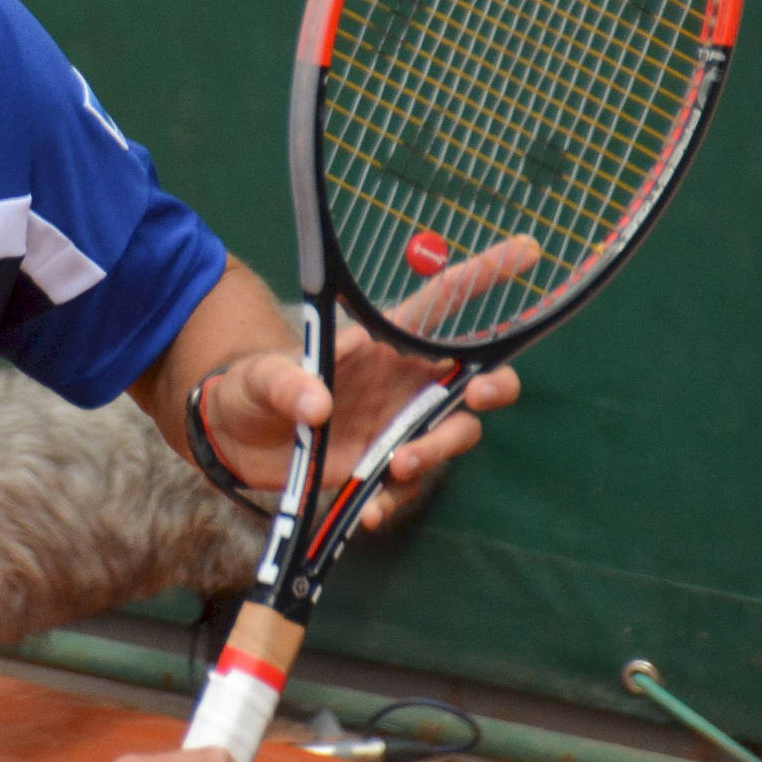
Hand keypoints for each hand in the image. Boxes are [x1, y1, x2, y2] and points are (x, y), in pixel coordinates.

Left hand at [200, 236, 537, 527]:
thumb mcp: (256, 378)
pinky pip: (408, 486)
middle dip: (492, 385)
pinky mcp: (380, 467)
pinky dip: (395, 500)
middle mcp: (400, 382)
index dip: (484, 274)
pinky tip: (370, 512)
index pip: (439, 303)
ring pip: (452, 434)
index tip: (528, 248)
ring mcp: (396, 426)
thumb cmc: (250, 388)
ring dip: (437, 449)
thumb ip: (284, 382)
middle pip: (473, 378)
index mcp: (379, 344)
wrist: (232, 439)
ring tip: (396, 464)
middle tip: (475, 394)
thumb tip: (316, 402)